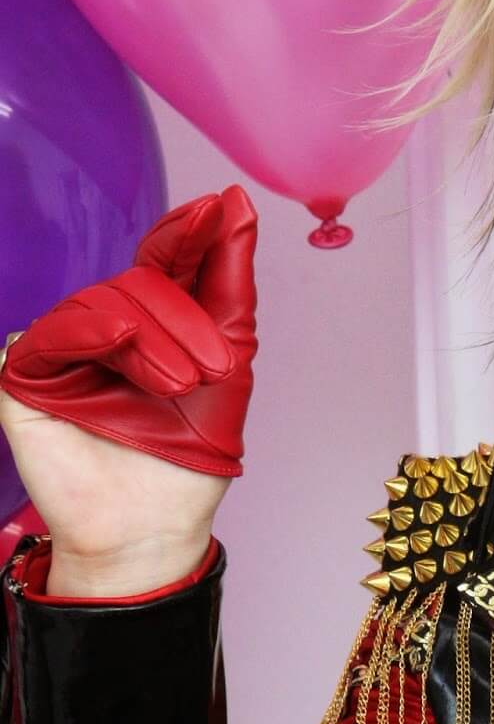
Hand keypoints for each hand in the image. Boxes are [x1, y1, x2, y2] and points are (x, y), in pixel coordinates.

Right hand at [0, 186, 257, 594]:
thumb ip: (229, 279)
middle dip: (184, 321)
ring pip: (105, 302)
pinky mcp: (28, 374)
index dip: (193, 230)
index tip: (225, 203)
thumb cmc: (193, 446)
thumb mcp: (230, 354)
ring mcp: (68, 347)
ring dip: (150, 339)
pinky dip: (90, 331)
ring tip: (177, 385)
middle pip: (142, 282)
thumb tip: (236, 203)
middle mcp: (108, 325)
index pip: (168, 258)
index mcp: (157, 318)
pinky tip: (115, 338)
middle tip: (210, 372)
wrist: (153, 520)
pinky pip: (55, 331)